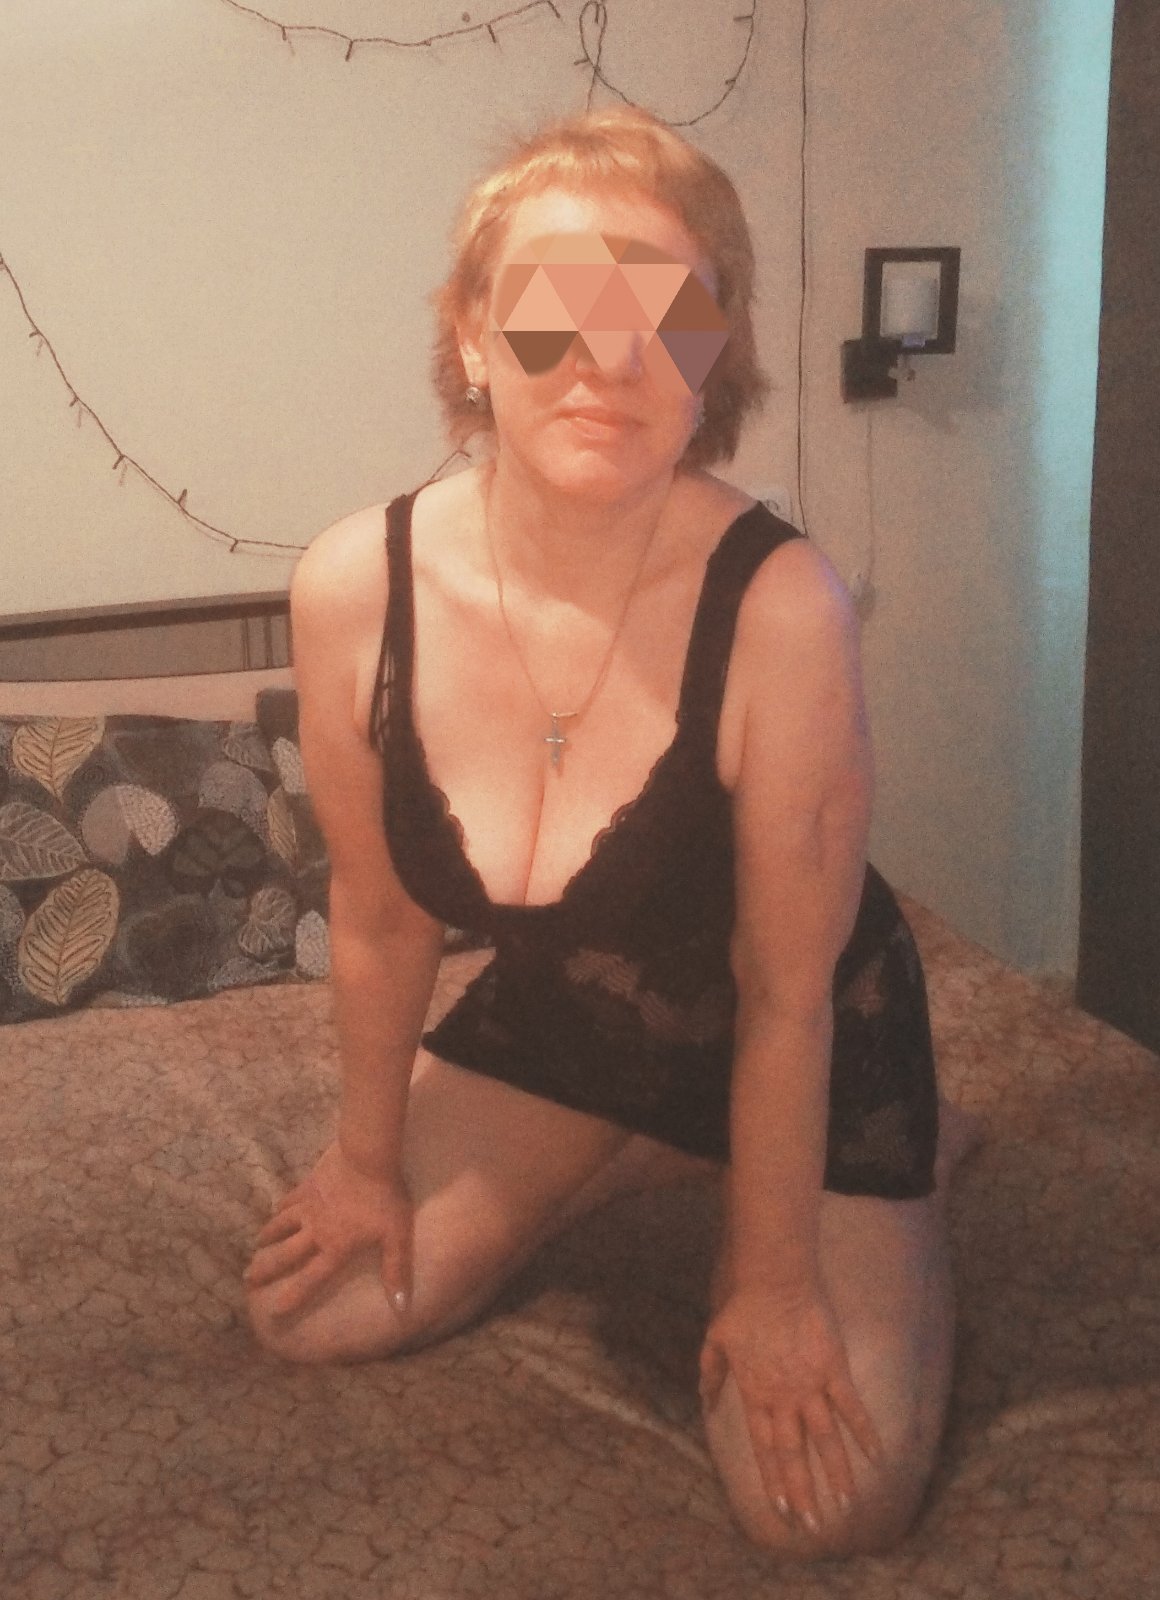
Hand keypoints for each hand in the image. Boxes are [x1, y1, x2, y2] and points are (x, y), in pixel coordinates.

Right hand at [244, 1141, 413, 1317]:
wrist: (367, 1156)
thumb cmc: (384, 1197)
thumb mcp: (397, 1236)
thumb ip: (396, 1270)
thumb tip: (401, 1308)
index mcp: (336, 1247)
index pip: (311, 1279)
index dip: (293, 1296)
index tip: (274, 1311)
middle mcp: (316, 1231)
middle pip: (285, 1254)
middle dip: (266, 1268)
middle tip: (247, 1278)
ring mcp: (309, 1206)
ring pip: (282, 1225)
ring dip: (269, 1236)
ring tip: (257, 1244)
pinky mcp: (309, 1184)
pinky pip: (290, 1199)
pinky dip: (281, 1207)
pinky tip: (276, 1209)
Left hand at [699, 1285, 882, 1532]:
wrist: (773, 1277)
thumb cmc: (742, 1305)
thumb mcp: (715, 1340)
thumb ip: (712, 1374)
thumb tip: (706, 1401)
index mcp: (755, 1394)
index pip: (765, 1448)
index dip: (773, 1481)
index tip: (781, 1511)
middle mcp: (783, 1398)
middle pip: (794, 1454)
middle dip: (803, 1492)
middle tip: (814, 1527)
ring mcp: (810, 1385)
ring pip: (825, 1439)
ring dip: (837, 1474)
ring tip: (846, 1505)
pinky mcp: (834, 1367)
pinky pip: (851, 1406)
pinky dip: (864, 1432)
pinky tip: (877, 1457)